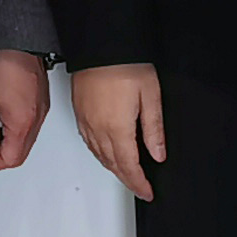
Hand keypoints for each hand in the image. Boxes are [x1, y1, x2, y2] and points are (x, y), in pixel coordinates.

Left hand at [0, 50, 50, 170]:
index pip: (10, 159)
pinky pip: (32, 128)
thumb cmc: (3, 66)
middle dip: (0, 157)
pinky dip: (17, 132)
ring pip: (27, 143)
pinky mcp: (42, 105)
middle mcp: (35, 121)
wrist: (19, 45)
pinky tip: (3, 123)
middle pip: (21, 155)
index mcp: (21, 124)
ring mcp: (41, 113)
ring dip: (9, 145)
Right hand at [70, 63, 164, 200]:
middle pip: (112, 165)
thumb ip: (153, 129)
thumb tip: (158, 154)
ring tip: (126, 174)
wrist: (100, 44)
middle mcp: (97, 129)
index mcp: (117, 128)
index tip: (147, 192)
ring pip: (99, 156)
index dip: (139, 183)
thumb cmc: (125, 64)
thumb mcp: (150, 96)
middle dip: (127, 180)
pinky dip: (99, 154)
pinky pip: (88, 143)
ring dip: (113, 168)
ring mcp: (85, 121)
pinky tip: (106, 153)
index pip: (129, 167)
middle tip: (139, 188)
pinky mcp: (79, 112)